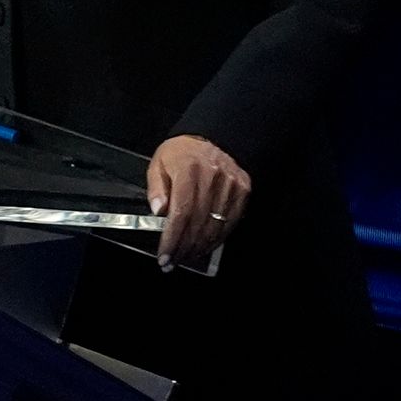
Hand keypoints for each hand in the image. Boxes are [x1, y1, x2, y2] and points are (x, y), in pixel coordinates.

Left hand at [147, 132, 250, 272]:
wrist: (211, 139)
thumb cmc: (181, 153)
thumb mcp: (158, 164)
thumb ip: (156, 189)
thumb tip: (159, 211)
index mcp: (188, 170)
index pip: (180, 213)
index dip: (172, 238)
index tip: (164, 255)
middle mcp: (212, 177)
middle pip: (198, 222)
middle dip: (184, 247)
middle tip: (173, 261)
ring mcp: (231, 184)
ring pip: (216, 225)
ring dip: (200, 246)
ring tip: (186, 257)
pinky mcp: (243, 189)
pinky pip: (232, 220)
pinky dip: (218, 237)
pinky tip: (205, 246)